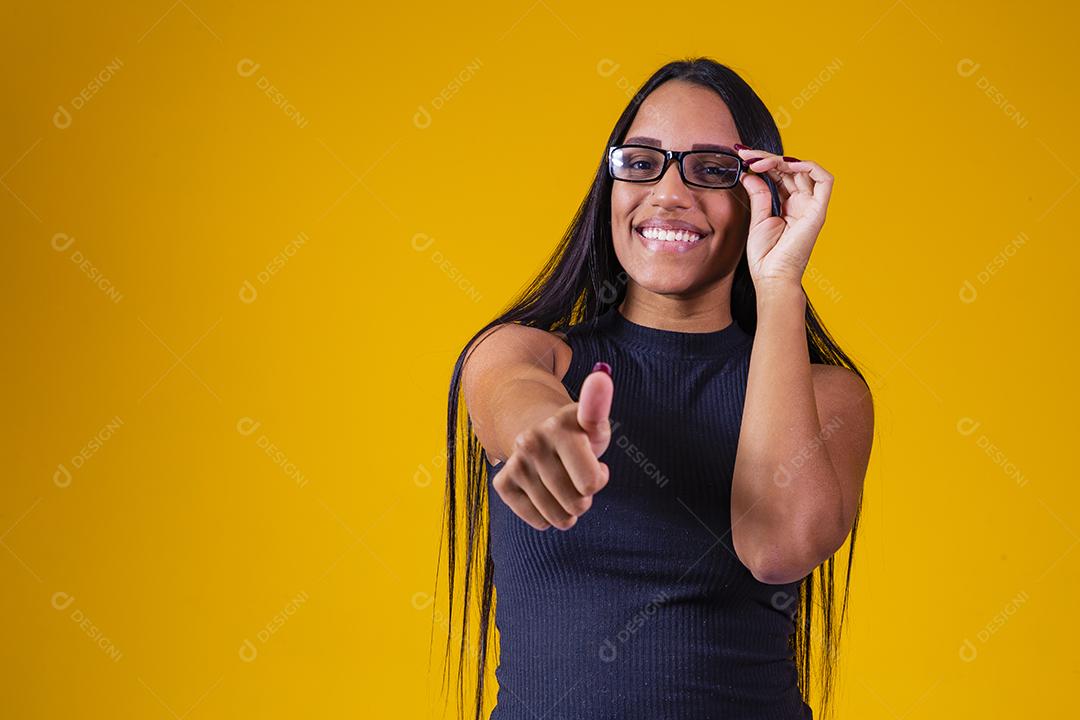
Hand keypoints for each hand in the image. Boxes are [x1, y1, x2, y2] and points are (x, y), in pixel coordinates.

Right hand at [492, 365, 612, 530]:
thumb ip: (599, 406)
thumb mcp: (593, 423)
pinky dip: (546, 516)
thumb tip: (601, 378)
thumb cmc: (576, 433)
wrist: (534, 431)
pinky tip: (546, 495)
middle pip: (577, 503)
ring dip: (567, 510)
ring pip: (557, 517)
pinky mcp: (502, 483)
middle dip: (584, 497)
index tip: (598, 465)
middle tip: (578, 478)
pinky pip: (537, 520)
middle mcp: (532, 443)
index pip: (590, 484)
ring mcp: (515, 463)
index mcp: (558, 427)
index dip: (599, 480)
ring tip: (564, 487)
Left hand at [734, 146, 834, 289]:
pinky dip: (809, 166)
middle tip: (745, 155)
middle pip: (789, 169)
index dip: (762, 162)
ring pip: (803, 170)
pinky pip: (825, 181)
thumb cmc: (765, 255)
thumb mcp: (758, 219)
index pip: (778, 174)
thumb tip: (750, 173)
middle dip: (767, 158)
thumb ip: (758, 194)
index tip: (742, 155)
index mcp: (787, 205)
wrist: (771, 277)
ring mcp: (811, 206)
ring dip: (781, 160)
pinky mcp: (819, 212)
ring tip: (758, 162)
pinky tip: (786, 165)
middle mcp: (801, 203)